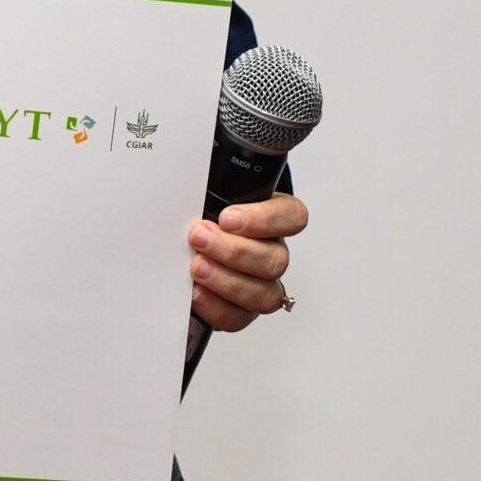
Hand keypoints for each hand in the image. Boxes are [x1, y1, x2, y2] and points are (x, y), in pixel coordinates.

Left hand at [189, 191, 307, 331]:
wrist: (188, 238)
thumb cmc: (203, 210)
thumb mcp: (210, 186)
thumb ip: (212, 177)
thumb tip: (192, 163)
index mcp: (274, 217)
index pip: (292, 217)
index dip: (264, 219)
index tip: (227, 217)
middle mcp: (272, 253)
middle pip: (275, 260)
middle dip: (234, 251)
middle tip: (199, 238)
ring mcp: (261, 285)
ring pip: (263, 294)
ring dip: (227, 281)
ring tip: (196, 267)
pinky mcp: (241, 310)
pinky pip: (239, 317)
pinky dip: (216, 308)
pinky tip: (194, 293)